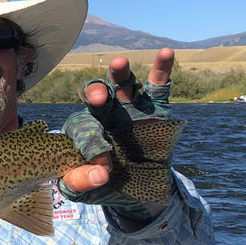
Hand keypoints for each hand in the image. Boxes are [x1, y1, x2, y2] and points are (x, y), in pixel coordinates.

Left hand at [59, 49, 175, 222]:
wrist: (136, 191)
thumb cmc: (101, 186)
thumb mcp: (82, 190)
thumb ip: (79, 182)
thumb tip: (100, 174)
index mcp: (83, 129)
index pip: (80, 126)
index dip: (89, 141)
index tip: (101, 161)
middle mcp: (104, 113)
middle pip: (96, 94)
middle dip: (96, 93)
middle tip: (100, 97)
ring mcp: (130, 108)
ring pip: (123, 85)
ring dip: (120, 74)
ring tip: (119, 64)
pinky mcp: (156, 108)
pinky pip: (159, 85)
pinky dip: (162, 69)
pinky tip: (166, 53)